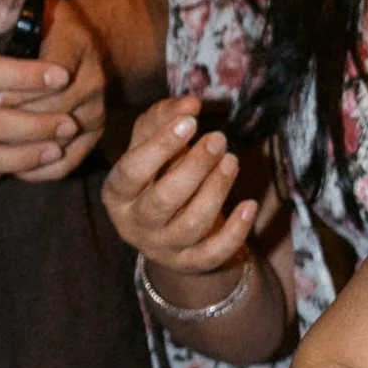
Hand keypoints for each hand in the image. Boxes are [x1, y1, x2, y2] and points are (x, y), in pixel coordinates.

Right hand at [105, 97, 261, 291]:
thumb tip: (190, 104)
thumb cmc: (156, 174)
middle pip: (165, 198)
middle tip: (219, 139)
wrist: (164, 228)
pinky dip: (236, 230)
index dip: (161, 145)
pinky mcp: (190, 263)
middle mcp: (134, 224)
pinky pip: (215, 252)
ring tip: (232, 161)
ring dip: (217, 189)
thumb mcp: (151, 144)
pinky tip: (249, 204)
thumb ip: (165, 117)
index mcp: (117, 192)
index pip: (133, 170)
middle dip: (196, 166)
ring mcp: (162, 247)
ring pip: (193, 223)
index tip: (191, 122)